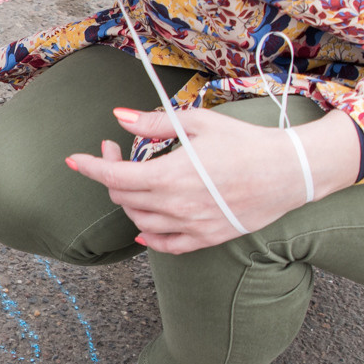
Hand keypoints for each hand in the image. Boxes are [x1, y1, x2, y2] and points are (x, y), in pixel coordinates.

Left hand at [64, 105, 361, 254]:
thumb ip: (154, 123)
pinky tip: (143, 226)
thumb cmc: (245, 142)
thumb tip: (120, 117)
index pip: (113, 175)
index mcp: (169, 175)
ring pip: (140, 221)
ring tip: (136, 179)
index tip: (74, 159)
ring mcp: (190, 227)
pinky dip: (148, 237)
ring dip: (129, 201)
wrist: (289, 172)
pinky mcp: (206, 239)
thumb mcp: (198, 123)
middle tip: (117, 150)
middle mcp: (174, 206)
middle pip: (123, 197)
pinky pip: (166, 246)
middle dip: (110, 173)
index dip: (90, 166)